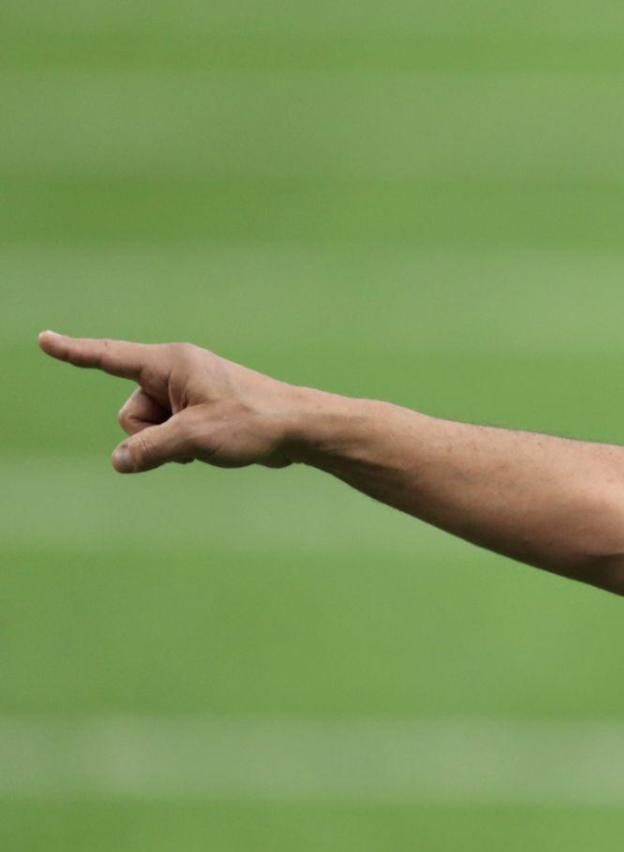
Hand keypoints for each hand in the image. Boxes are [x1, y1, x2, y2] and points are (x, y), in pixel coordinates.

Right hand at [39, 332, 312, 472]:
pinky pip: (170, 433)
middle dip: (151, 433)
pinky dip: (184, 444)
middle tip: (196, 436)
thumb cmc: (253, 423)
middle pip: (130, 411)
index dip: (74, 352)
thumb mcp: (194, 439)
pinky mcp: (199, 409)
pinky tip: (216, 445)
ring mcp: (188, 391)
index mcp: (171, 363)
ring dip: (171, 442)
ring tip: (212, 440)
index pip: (110, 357)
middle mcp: (176, 371)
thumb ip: (149, 449)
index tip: (45, 339)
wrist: (299, 429)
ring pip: (149, 427)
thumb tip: (120, 460)